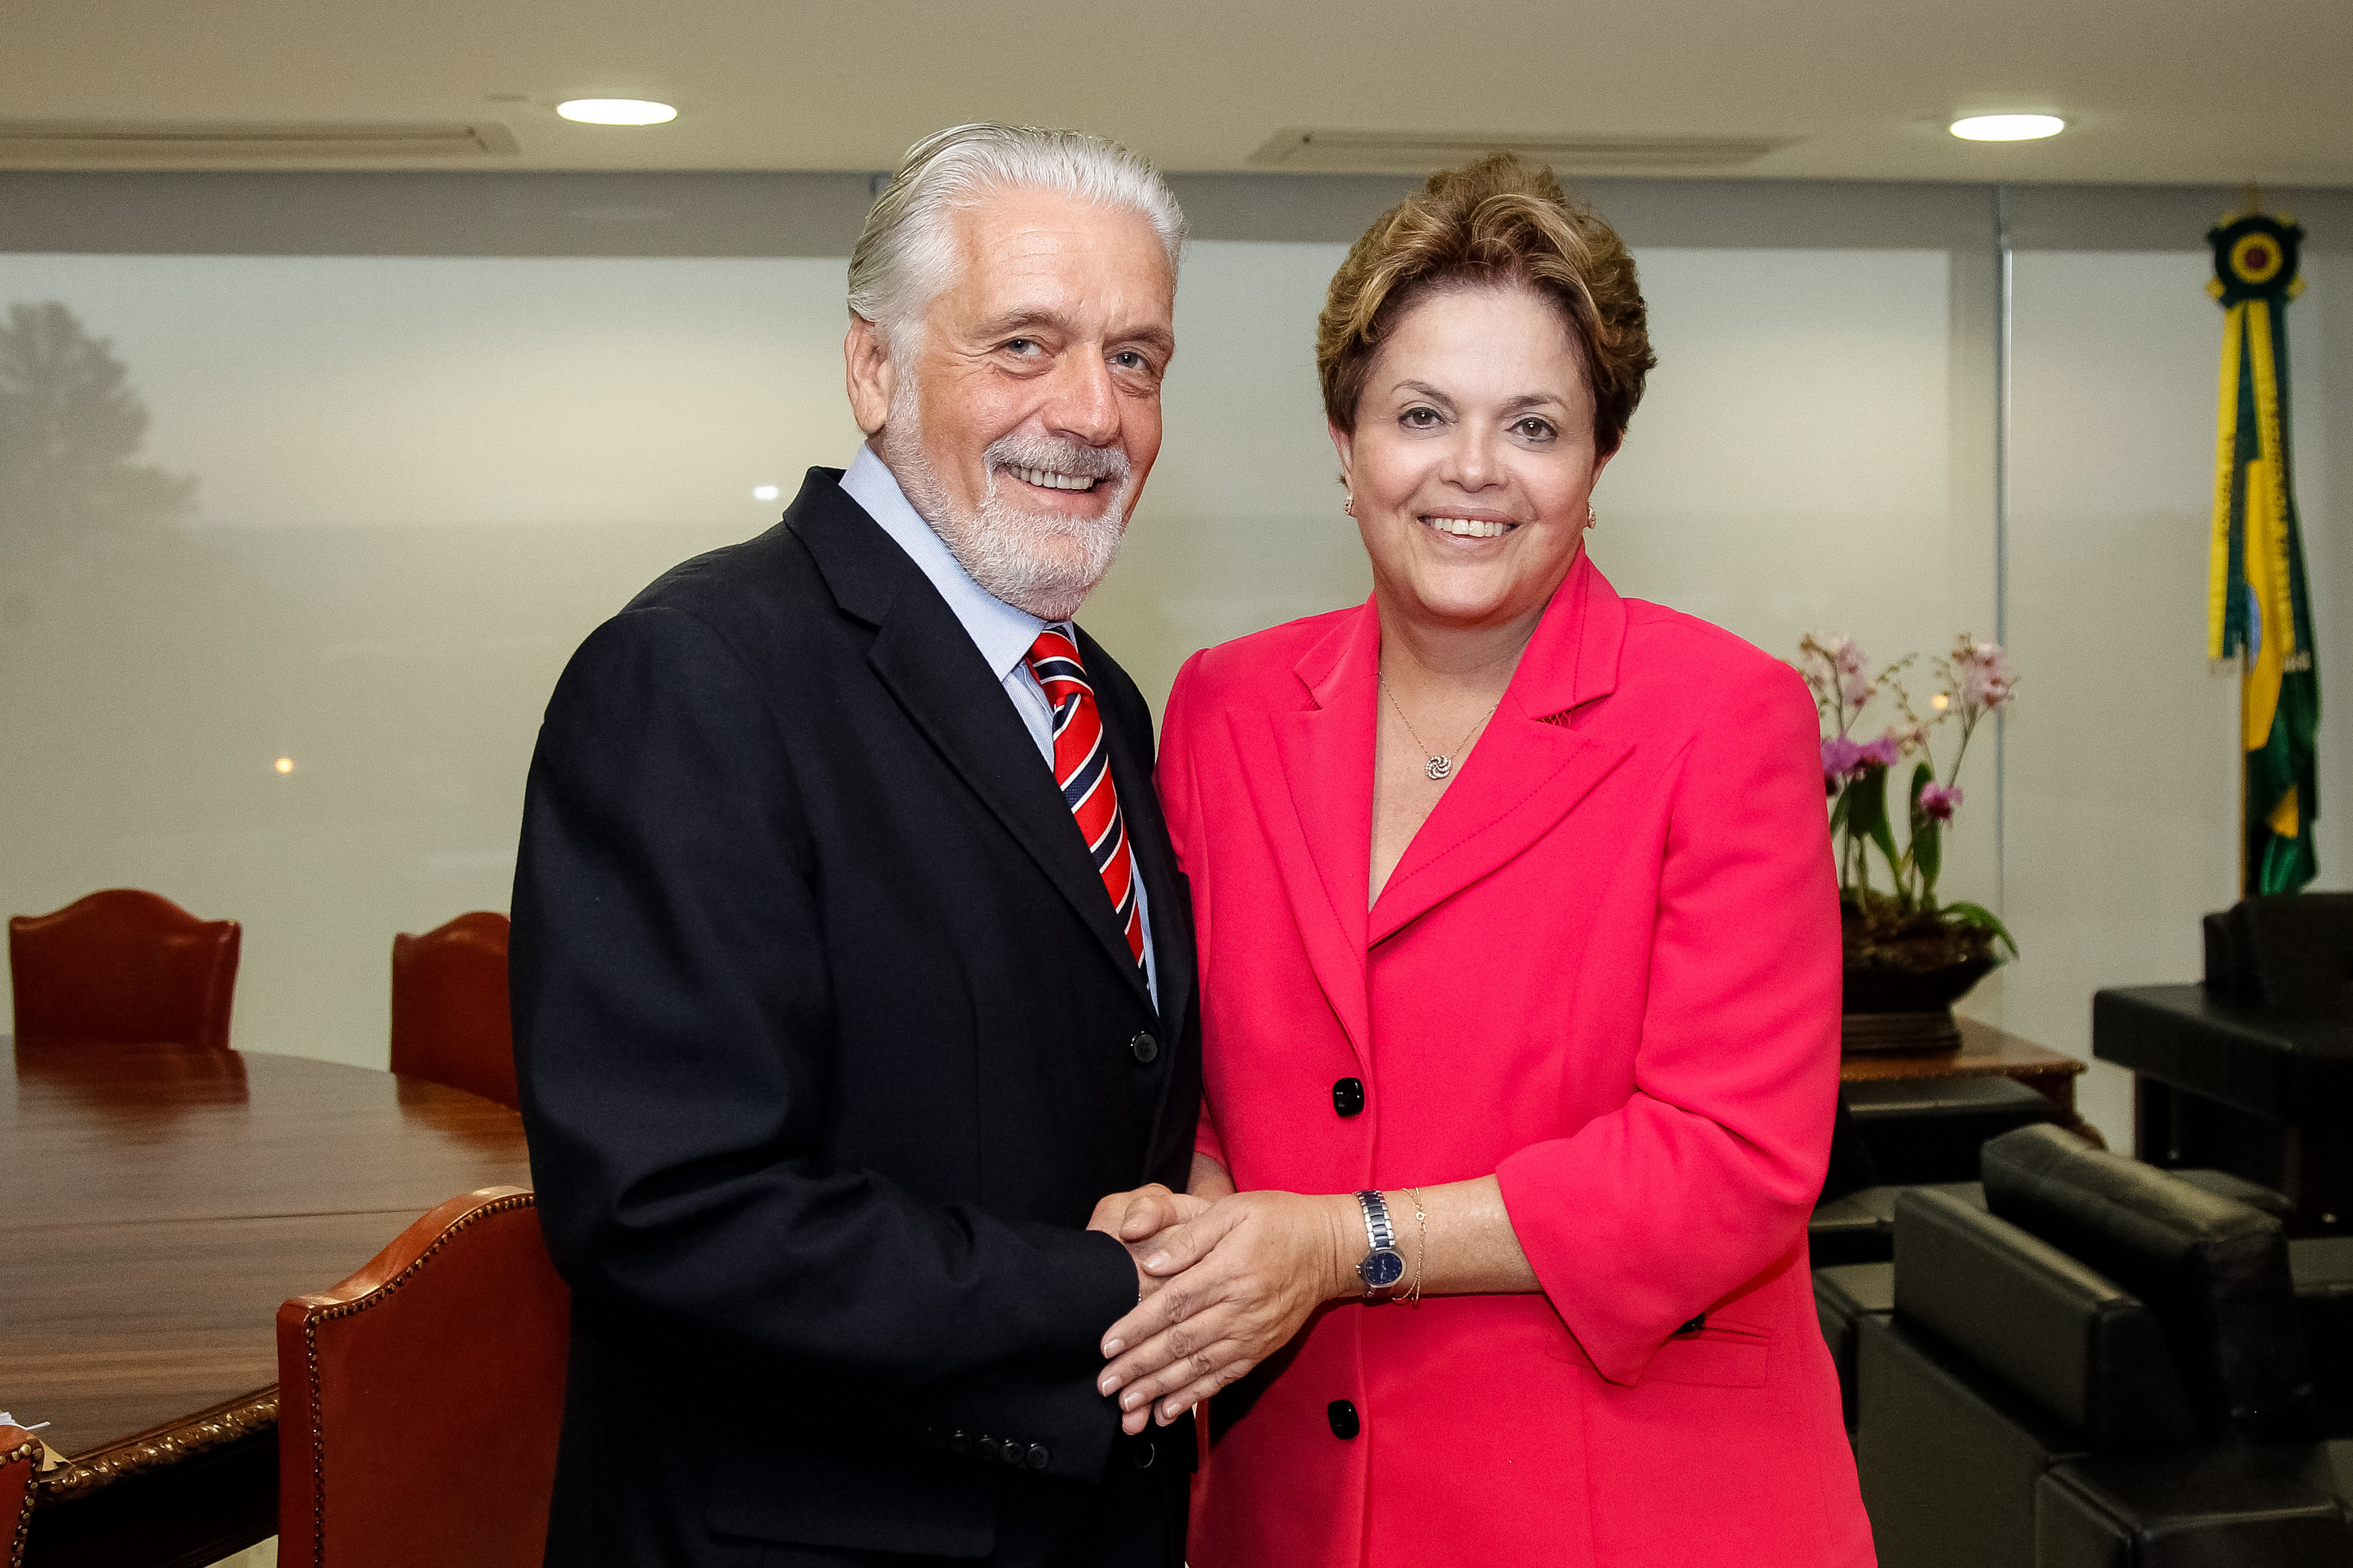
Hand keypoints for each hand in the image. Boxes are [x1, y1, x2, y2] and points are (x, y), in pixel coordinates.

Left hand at [1095, 1190, 1355, 1434]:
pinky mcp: (1260, 1349)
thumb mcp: (1232, 1210)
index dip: (1138, 1326)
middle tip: (1105, 1385)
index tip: (1107, 1345)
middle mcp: (1240, 1308)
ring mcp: (1252, 1333)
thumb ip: (1190, 1235)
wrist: (1329, 1249)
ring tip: (1128, 1405)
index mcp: (1228, 1270)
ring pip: (1199, 1367)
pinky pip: (1223, 1377)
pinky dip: (1195, 1397)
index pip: (1173, 1303)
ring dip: (1160, 1388)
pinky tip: (1170, 1411)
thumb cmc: (1276, 1221)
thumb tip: (1152, 1263)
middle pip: (1181, 1342)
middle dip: (1139, 1366)